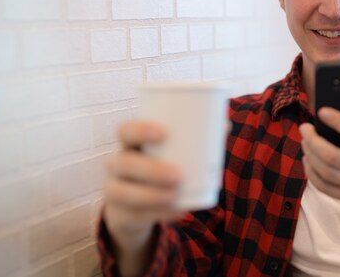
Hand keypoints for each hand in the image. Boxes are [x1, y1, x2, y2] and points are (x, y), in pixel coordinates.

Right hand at [103, 121, 182, 274]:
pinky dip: (157, 215)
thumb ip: (195, 139)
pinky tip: (175, 213)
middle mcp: (117, 164)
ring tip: (175, 196)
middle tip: (179, 175)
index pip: (125, 130)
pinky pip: (133, 216)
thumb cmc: (159, 166)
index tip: (163, 133)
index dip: (140, 129)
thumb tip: (225, 124)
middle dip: (151, 170)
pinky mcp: (120, 213)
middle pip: (124, 163)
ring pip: (122, 192)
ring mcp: (114, 189)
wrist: (135, 203)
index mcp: (131, 143)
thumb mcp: (171, 153)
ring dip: (151, 195)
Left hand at [300, 106, 339, 257]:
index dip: (338, 121)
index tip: (322, 111)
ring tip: (305, 141)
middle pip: (332, 155)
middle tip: (304, 127)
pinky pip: (324, 187)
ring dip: (309, 154)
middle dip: (313, 139)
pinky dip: (312, 174)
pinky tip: (308, 161)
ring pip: (324, 171)